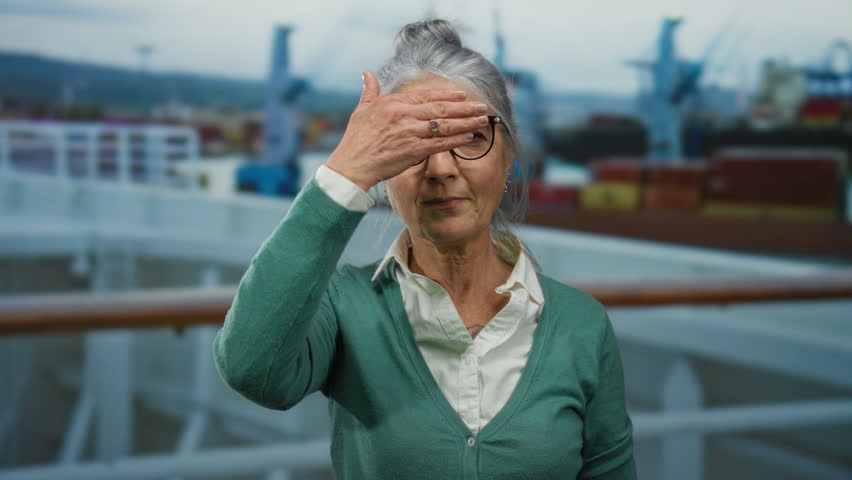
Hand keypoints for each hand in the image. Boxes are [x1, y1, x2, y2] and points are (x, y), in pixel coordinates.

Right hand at [324, 70, 489, 191]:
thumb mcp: (361, 109)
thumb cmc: (355, 140)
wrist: (352, 165)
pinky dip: (456, 140)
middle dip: (464, 107)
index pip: (426, 96)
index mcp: (393, 103)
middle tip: (482, 106)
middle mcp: (404, 115)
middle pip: (441, 109)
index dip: (447, 95)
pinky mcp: (414, 151)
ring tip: (482, 120)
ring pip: (444, 125)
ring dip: (466, 122)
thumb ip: (369, 91)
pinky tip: (469, 137)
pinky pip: (440, 144)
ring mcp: (410, 133)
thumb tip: (367, 73)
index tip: (462, 95)